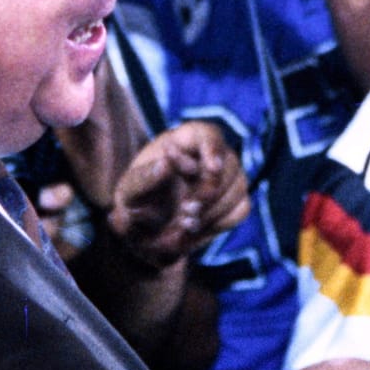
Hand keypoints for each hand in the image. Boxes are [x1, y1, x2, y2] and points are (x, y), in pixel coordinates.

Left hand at [104, 122, 249, 269]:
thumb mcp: (128, 193)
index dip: (213, 148)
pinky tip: (197, 229)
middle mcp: (207, 155)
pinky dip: (220, 222)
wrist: (145, 235)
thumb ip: (143, 178)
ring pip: (238, 186)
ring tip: (184, 225)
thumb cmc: (135, 205)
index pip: (207, 133)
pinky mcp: (233, 202)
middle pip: (229, 163)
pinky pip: (241, 208)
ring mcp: (224, 178)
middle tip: (185, 212)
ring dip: (212, 211)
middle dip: (209, 192)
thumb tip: (166, 164)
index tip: (212, 168)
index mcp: (180, 142)